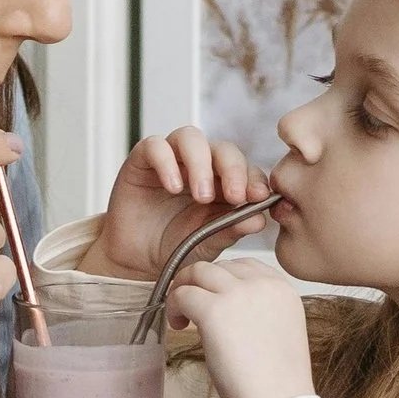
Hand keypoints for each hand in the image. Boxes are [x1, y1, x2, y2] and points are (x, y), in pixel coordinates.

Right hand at [84, 126, 273, 279]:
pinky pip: (155, 146)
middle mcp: (199, 164)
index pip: (245, 167)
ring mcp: (171, 158)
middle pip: (222, 148)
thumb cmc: (176, 247)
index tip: (259, 197)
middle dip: (233, 169)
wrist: (138, 259)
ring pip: (191, 138)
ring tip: (202, 196)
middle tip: (235, 196)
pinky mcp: (142, 159)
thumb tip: (260, 219)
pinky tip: (173, 187)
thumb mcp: (209, 242)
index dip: (254, 178)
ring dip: (201, 163)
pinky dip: (166, 162)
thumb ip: (233, 229)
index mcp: (222, 181)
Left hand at [167, 259, 313, 397]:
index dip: (223, 279)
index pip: (246, 265)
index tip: (213, 297)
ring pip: (198, 272)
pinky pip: (183, 294)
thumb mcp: (281, 333)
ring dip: (184, 289)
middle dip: (201, 282)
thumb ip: (261, 311)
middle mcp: (263, 285)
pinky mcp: (214, 310)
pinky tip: (177, 326)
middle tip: (191, 307)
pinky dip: (174, 307)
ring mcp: (238, 294)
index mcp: (283, 290)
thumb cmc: (278, 383)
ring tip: (181, 316)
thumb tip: (228, 310)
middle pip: (220, 266)